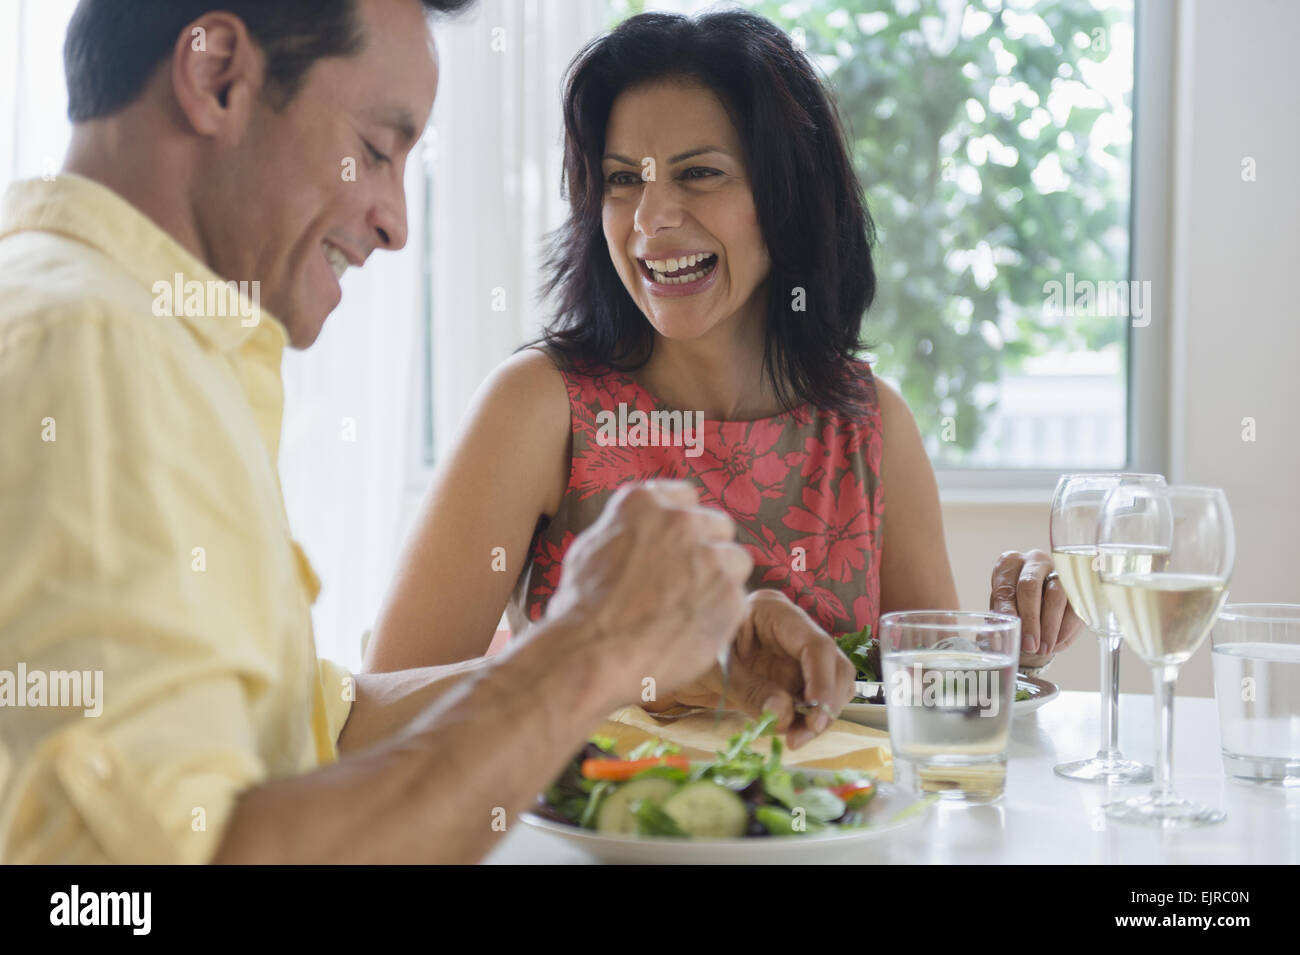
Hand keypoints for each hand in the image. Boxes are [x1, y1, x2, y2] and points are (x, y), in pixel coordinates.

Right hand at [544, 481, 752, 697]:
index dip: (682, 523)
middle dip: (708, 547)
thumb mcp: (591, 548)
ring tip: (693, 606)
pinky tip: (694, 630)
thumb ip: (627, 530)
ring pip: (735, 560)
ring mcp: (711, 558)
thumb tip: (640, 532)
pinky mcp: (730, 596)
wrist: (594, 654)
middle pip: (717, 524)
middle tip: (688, 577)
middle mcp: (682, 521)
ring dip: (720, 578)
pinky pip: (737, 599)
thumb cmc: (582, 608)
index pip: (684, 496)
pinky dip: (721, 614)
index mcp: (644, 502)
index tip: (678, 543)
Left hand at [650, 590, 855, 749]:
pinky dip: (808, 721)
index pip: (815, 644)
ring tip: (794, 738)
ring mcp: (796, 655)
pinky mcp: (794, 678)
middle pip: (834, 664)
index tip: (815, 716)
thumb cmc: (686, 652)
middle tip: (805, 734)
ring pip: (833, 685)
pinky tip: (789, 733)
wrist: (675, 663)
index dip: (822, 681)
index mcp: (773, 612)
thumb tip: (786, 714)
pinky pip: (815, 701)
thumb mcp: (712, 670)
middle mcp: (793, 630)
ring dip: (820, 716)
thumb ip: (749, 691)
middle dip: (826, 703)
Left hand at [989, 548, 1084, 665]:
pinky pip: (1075, 606)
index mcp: (1009, 563)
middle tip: (1030, 645)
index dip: (1008, 613)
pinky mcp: (1078, 585)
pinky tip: (1058, 644)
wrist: (1039, 602)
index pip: (1006, 587)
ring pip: (1056, 595)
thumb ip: (1002, 619)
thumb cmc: (1016, 604)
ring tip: (1045, 649)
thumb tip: (999, 641)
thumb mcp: (1004, 608)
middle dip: (1030, 620)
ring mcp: (1058, 570)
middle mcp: (1034, 561)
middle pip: (1030, 586)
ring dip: (1050, 627)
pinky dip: (1067, 629)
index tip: (1010, 633)